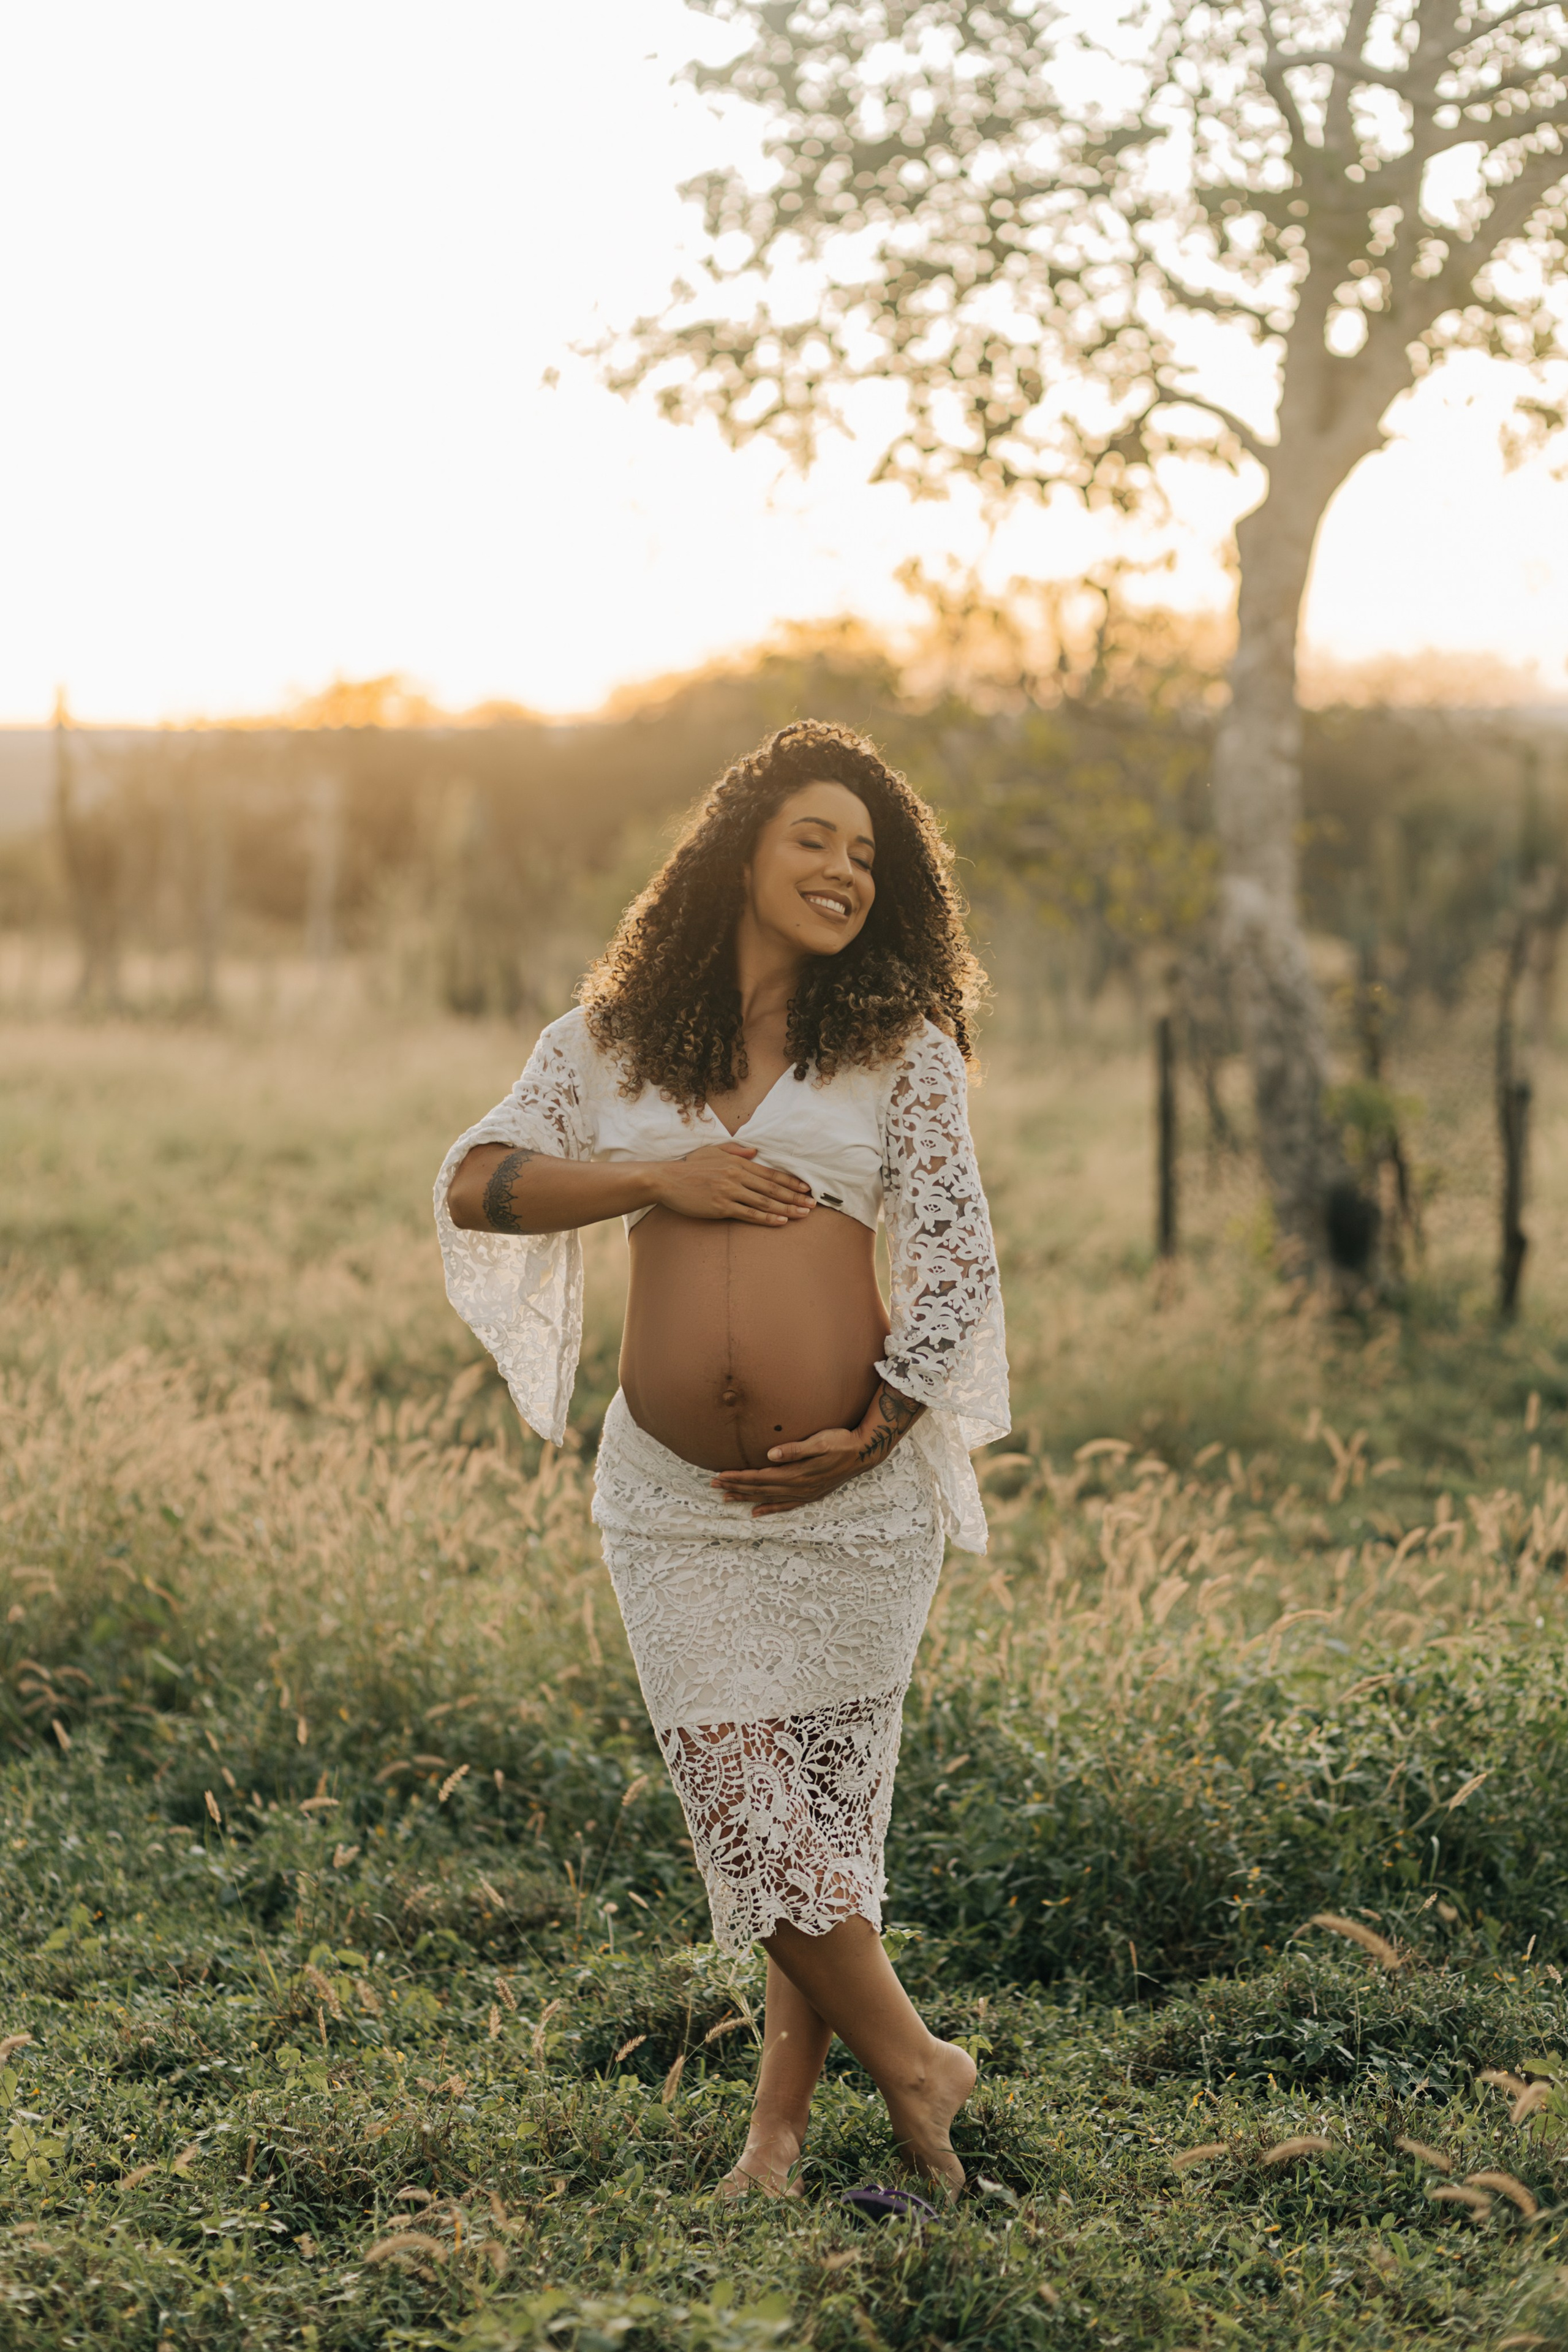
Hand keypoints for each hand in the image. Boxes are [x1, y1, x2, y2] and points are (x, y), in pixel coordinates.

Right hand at [649, 1142, 812, 1225]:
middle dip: (795, 1197)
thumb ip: (736, 1151)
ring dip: (787, 1209)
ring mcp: (729, 1192)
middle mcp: (737, 1176)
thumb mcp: (712, 1151)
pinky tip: (781, 1221)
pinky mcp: (721, 1207)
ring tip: (803, 1215)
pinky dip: (767, 1218)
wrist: (666, 1180)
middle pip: (772, 1189)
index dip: (791, 1182)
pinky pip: (749, 1214)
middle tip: (812, 1205)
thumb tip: (755, 1152)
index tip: (806, 1188)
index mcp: (737, 1162)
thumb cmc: (689, 1166)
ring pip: (765, 1202)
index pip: (770, 1174)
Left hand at [711, 1426, 864, 1515]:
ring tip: (726, 1498)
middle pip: (759, 1489)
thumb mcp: (820, 1441)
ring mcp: (804, 1494)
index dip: (738, 1477)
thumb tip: (771, 1455)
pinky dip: (768, 1510)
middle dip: (735, 1487)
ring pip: (767, 1499)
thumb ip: (796, 1449)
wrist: (863, 1453)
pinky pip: (784, 1506)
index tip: (720, 1475)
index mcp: (796, 1474)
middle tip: (713, 1485)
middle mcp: (798, 1488)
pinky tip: (756, 1513)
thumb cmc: (840, 1442)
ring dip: (746, 1498)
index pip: (759, 1477)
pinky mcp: (810, 1495)